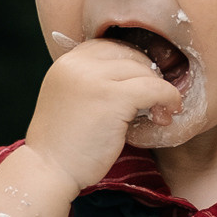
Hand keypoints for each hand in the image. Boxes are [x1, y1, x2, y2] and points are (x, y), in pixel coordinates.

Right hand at [17, 35, 182, 195]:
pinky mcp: (113, 98)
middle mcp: (78, 64)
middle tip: (154, 100)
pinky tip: (167, 114)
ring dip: (159, 89)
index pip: (108, 46)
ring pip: (143, 70)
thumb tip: (129, 78)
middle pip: (128, 54)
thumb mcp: (68, 100)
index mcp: (66, 63)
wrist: (48, 170)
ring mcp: (95, 78)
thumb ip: (89, 83)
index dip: (130, 62)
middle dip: (146, 74)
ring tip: (160, 113)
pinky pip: (154, 88)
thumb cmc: (60, 145)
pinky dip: (168, 98)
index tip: (140, 83)